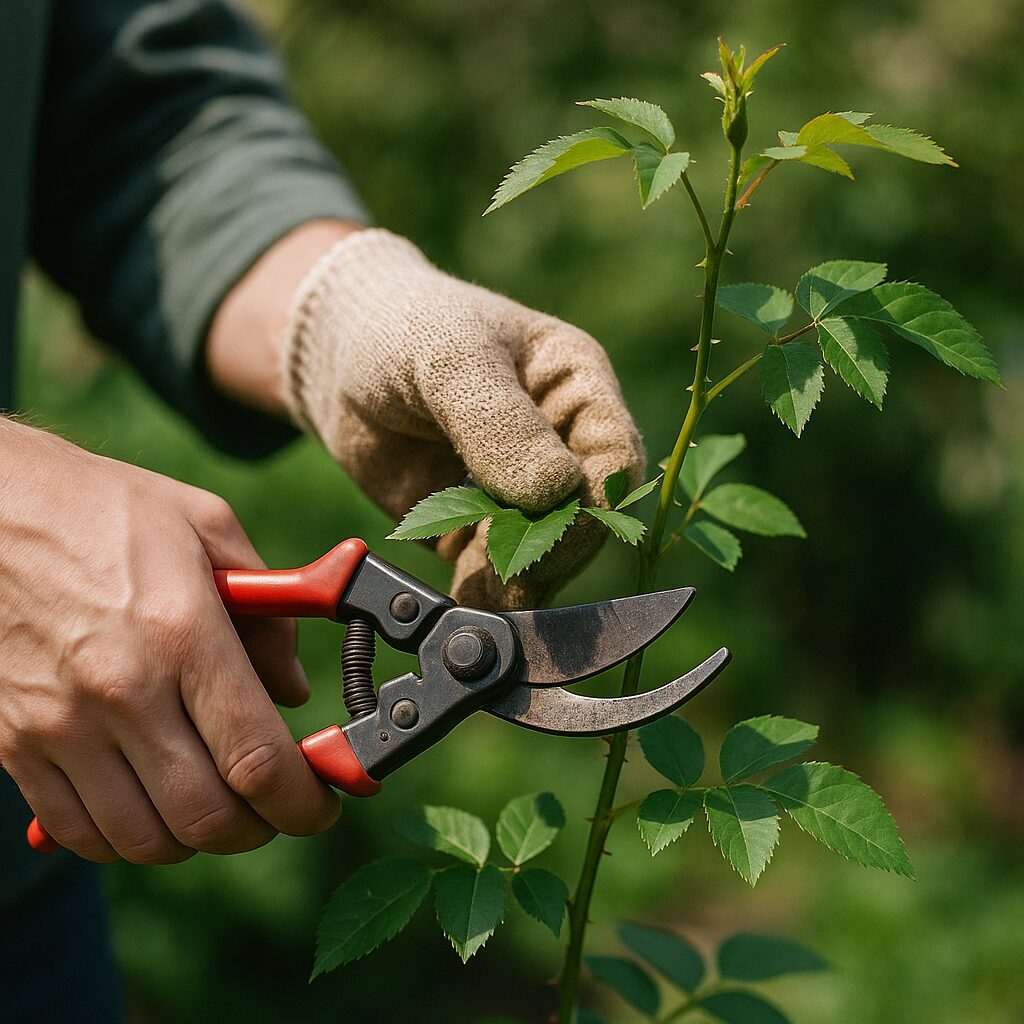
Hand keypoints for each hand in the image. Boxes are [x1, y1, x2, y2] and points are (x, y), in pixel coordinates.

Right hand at [0, 419, 338, 862]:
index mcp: (182, 634)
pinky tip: (152, 802)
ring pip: (143, 840)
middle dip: (259, 828)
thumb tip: (294, 692)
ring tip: (217, 804)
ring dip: (195, 839)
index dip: (303, 801)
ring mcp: (59, 726)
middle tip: (276, 809)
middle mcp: (120, 691)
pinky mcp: (14, 744)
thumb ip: (268, 614)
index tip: (322, 805)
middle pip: (206, 816)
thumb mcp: (208, 527)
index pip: (257, 758)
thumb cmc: (103, 508)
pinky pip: (79, 830)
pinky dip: (127, 837)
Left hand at [210, 226, 644, 608]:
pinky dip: (484, 592)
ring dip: (519, 582)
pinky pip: (494, 571)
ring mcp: (519, 492)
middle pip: (585, 518)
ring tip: (482, 597)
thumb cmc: (403, 330)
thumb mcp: (452, 359)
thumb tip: (556, 491)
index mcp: (576, 388)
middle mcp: (561, 445)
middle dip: (551, 552)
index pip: (615, 456)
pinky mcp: (477, 528)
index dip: (596, 502)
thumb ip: (501, 422)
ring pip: (543, 554)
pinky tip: (464, 601)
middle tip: (512, 577)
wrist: (336, 357)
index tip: (554, 532)